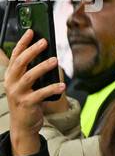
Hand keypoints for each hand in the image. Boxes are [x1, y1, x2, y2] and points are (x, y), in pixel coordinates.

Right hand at [3, 29, 66, 155]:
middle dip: (32, 51)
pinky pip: (40, 94)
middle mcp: (11, 83)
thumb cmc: (28, 98)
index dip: (22, 43)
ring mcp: (17, 94)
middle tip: (44, 42)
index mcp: (11, 75)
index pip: (15, 56)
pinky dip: (52, 88)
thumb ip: (34, 69)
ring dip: (42, 67)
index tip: (31, 31)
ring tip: (55, 60)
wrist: (23, 124)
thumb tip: (50, 53)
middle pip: (20, 63)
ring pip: (29, 77)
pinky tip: (63, 85)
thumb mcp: (27, 83)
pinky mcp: (27, 104)